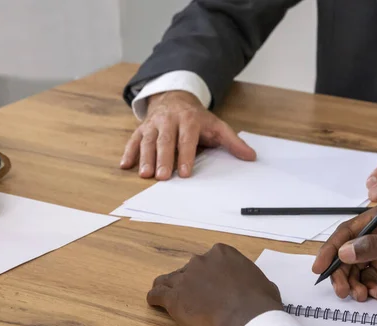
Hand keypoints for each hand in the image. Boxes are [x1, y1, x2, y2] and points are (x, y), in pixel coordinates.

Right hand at [120, 91, 255, 179]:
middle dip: (163, 159)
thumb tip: (251, 157)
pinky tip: (125, 165)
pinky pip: (133, 140)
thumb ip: (232, 142)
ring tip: (144, 174)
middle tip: (162, 177)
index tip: (184, 173)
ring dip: (145, 158)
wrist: (174, 97)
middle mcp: (169, 120)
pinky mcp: (141, 128)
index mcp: (189, 119)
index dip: (185, 156)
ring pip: (147, 141)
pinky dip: (128, 152)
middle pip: (165, 140)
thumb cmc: (196, 118)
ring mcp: (153, 124)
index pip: (187, 138)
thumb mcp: (216, 125)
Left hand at [147, 244, 281, 325]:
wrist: (247, 318)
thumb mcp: (262, 282)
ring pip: (168, 280)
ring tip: (166, 295)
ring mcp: (185, 279)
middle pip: (189, 269)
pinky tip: (155, 303)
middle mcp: (200, 261)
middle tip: (195, 297)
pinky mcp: (174, 298)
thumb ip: (250, 278)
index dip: (209, 273)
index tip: (211, 284)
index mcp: (221, 253)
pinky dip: (155, 299)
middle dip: (191, 281)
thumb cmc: (260, 302)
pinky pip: (157, 295)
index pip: (208, 259)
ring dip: (168, 287)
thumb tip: (254, 285)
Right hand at [312, 205, 376, 301]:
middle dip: (341, 273)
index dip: (330, 249)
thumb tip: (345, 251)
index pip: (346, 232)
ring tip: (360, 295)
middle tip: (341, 290)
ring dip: (354, 284)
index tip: (319, 267)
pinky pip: (367, 279)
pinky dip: (367, 289)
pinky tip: (375, 293)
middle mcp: (376, 236)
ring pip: (355, 269)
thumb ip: (374, 246)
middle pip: (346, 254)